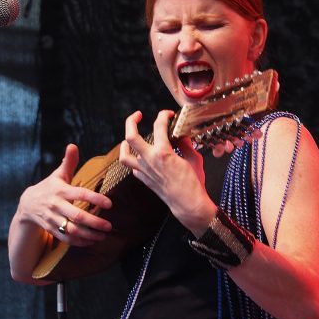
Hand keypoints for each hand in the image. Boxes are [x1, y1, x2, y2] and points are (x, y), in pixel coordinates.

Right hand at [18, 144, 112, 245]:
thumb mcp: (58, 175)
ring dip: (89, 235)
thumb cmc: (49, 187)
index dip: (95, 199)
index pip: (80, 194)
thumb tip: (73, 145)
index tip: (110, 204)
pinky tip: (92, 241)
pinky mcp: (51, 229)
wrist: (27, 204)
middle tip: (109, 226)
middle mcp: (56, 205)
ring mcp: (53, 219)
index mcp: (61, 190)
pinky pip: (66, 238)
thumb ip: (68, 162)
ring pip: (72, 230)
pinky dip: (80, 242)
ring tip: (103, 236)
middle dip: (94, 222)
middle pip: (77, 216)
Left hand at [119, 110, 215, 235]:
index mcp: (163, 152)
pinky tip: (140, 157)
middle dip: (132, 121)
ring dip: (124, 144)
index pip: (158, 125)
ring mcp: (144, 171)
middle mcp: (150, 160)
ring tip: (128, 139)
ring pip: (124, 155)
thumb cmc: (193, 184)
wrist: (188, 204)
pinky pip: (133, 168)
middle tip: (138, 115)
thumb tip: (182, 136)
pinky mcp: (144, 179)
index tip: (168, 114)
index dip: (163, 115)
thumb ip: (186, 144)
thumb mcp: (194, 158)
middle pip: (131, 136)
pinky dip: (134, 160)